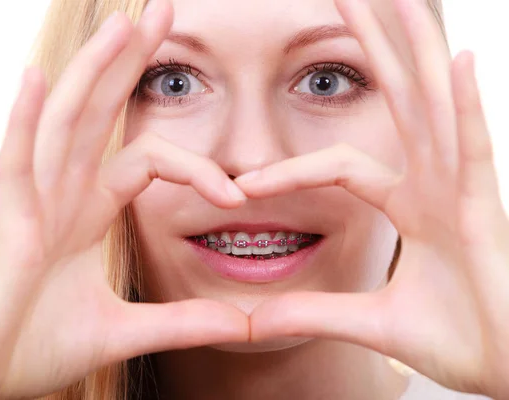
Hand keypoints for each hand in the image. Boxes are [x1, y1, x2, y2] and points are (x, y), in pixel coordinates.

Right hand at [0, 1, 248, 397]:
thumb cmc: (39, 350)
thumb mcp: (127, 330)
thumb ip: (182, 322)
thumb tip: (244, 326)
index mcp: (88, 214)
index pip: (147, 161)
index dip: (194, 168)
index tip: (237, 193)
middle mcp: (62, 197)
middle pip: (100, 116)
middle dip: (130, 63)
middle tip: (163, 13)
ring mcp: (33, 206)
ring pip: (63, 125)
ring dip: (90, 73)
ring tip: (122, 24)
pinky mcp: (7, 229)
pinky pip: (14, 166)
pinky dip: (21, 122)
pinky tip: (34, 77)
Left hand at [236, 0, 508, 396]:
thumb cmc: (460, 340)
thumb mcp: (370, 322)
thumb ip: (313, 312)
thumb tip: (254, 320)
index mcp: (409, 204)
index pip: (337, 166)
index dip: (289, 172)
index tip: (243, 186)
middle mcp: (434, 183)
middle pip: (394, 100)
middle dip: (371, 47)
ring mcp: (462, 189)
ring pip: (433, 105)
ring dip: (413, 49)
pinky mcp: (485, 210)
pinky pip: (473, 147)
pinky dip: (464, 105)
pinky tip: (453, 59)